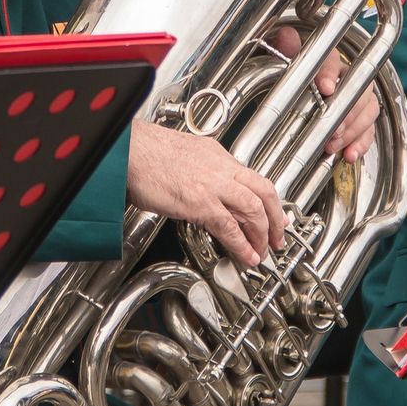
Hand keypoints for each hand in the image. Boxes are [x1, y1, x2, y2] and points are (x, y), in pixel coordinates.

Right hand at [127, 121, 285, 267]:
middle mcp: (220, 167)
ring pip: (253, 209)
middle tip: (278, 236)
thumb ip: (201, 171)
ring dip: (262, 234)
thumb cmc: (145, 152)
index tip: (274, 214)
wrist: (128, 150)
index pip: (253, 178)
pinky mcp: (200, 202)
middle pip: (264, 192)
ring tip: (262, 251)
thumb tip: (206, 188)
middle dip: (275, 218)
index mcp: (217, 155)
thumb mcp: (184, 156)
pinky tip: (246, 255)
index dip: (269, 200)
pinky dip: (242, 244)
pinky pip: (229, 226)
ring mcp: (212, 184)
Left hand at [270, 25, 380, 162]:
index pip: (333, 60)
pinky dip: (361, 144)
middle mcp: (347, 77)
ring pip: (368, 110)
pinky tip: (349, 155)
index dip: (331, 74)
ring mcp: (357, 99)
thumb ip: (284, 50)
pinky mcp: (360, 121)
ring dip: (353, 130)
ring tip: (333, 144)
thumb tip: (287, 35)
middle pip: (359, 90)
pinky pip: (369, 131)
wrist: (292, 95)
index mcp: (327, 61)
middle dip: (346, 112)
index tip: (325, 89)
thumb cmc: (289, 77)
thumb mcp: (281, 64)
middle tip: (332, 128)